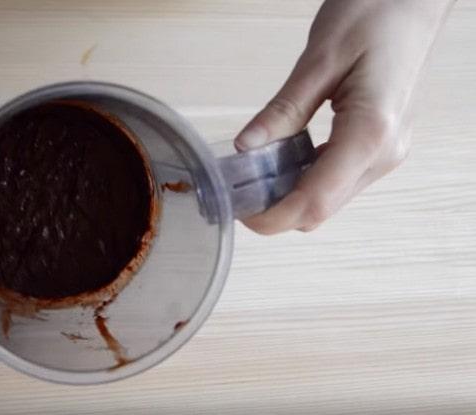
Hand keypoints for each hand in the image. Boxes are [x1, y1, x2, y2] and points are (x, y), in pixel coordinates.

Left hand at [235, 0, 452, 233]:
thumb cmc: (375, 15)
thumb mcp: (318, 60)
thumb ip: (283, 111)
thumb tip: (245, 148)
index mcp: (370, 133)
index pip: (315, 201)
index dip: (272, 216)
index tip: (238, 210)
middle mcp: (385, 154)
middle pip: (322, 208)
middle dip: (276, 209)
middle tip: (238, 188)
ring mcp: (387, 152)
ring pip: (330, 198)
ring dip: (291, 194)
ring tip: (255, 172)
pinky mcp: (383, 145)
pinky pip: (339, 178)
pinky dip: (307, 177)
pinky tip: (284, 158)